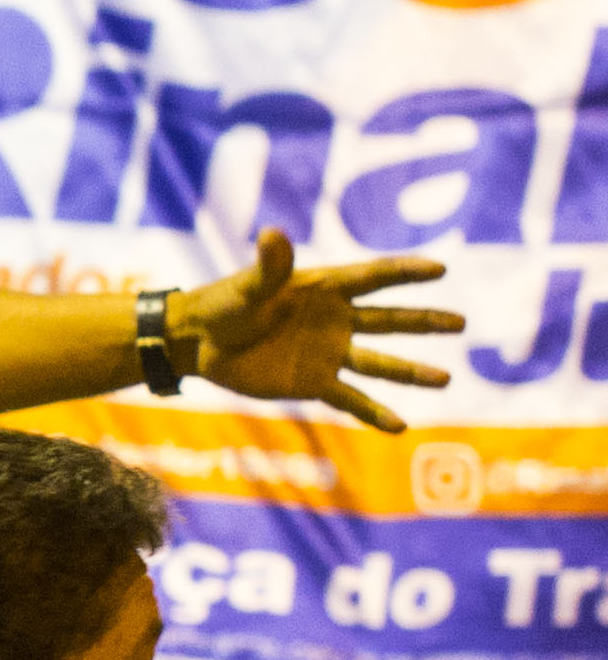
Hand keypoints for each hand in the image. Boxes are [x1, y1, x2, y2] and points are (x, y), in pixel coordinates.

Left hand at [181, 233, 460, 432]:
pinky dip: (374, 413)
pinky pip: (351, 399)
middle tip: (461, 323)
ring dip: (411, 372)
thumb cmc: (222, 304)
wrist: (198, 342)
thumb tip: (273, 233)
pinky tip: (400, 427)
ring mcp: (328, 352)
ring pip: (379, 363)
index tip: (439, 269)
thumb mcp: (247, 287)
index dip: (404, 272)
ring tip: (446, 379)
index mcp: (323, 289)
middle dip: (424, 321)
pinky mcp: (315, 382)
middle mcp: (335, 320)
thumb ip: (268, 266)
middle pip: (388, 320)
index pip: (372, 278)